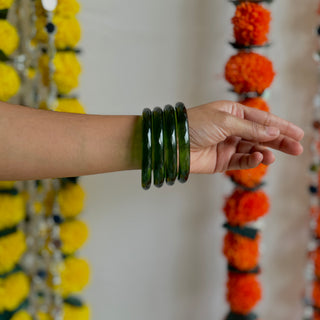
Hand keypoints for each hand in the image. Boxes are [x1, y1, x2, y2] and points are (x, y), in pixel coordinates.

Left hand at [187, 100, 303, 172]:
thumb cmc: (195, 125)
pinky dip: (251, 161)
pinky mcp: (222, 161)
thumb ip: (250, 128)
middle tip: (297, 148)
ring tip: (274, 156)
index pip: (261, 119)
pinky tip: (258, 158)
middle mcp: (231, 128)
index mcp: (232, 113)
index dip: (280, 126)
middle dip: (279, 141)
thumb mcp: (225, 121)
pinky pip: (242, 161)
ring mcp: (228, 145)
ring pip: (253, 149)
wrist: (173, 144)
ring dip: (265, 152)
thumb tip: (274, 131)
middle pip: (261, 135)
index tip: (298, 133)